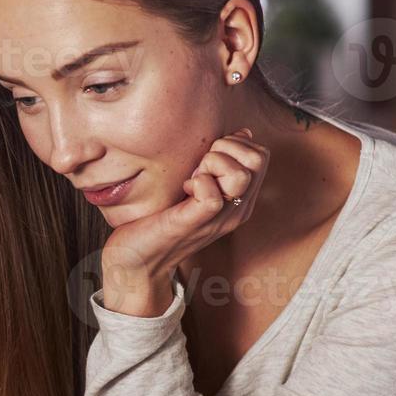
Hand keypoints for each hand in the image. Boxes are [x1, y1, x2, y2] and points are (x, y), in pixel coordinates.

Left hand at [101, 128, 269, 316]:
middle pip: (258, 158)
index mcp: (240, 200)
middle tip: (199, 167)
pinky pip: (212, 197)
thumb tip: (242, 133)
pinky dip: (197, 183)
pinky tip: (184, 189)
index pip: (260, 154)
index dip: (233, 145)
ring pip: (240, 175)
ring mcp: (217, 220)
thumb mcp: (196, 185)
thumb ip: (221, 163)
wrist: (135, 261)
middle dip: (226, 149)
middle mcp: (236, 210)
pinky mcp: (193, 225)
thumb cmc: (160, 219)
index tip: (205, 159)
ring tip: (191, 178)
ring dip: (211, 165)